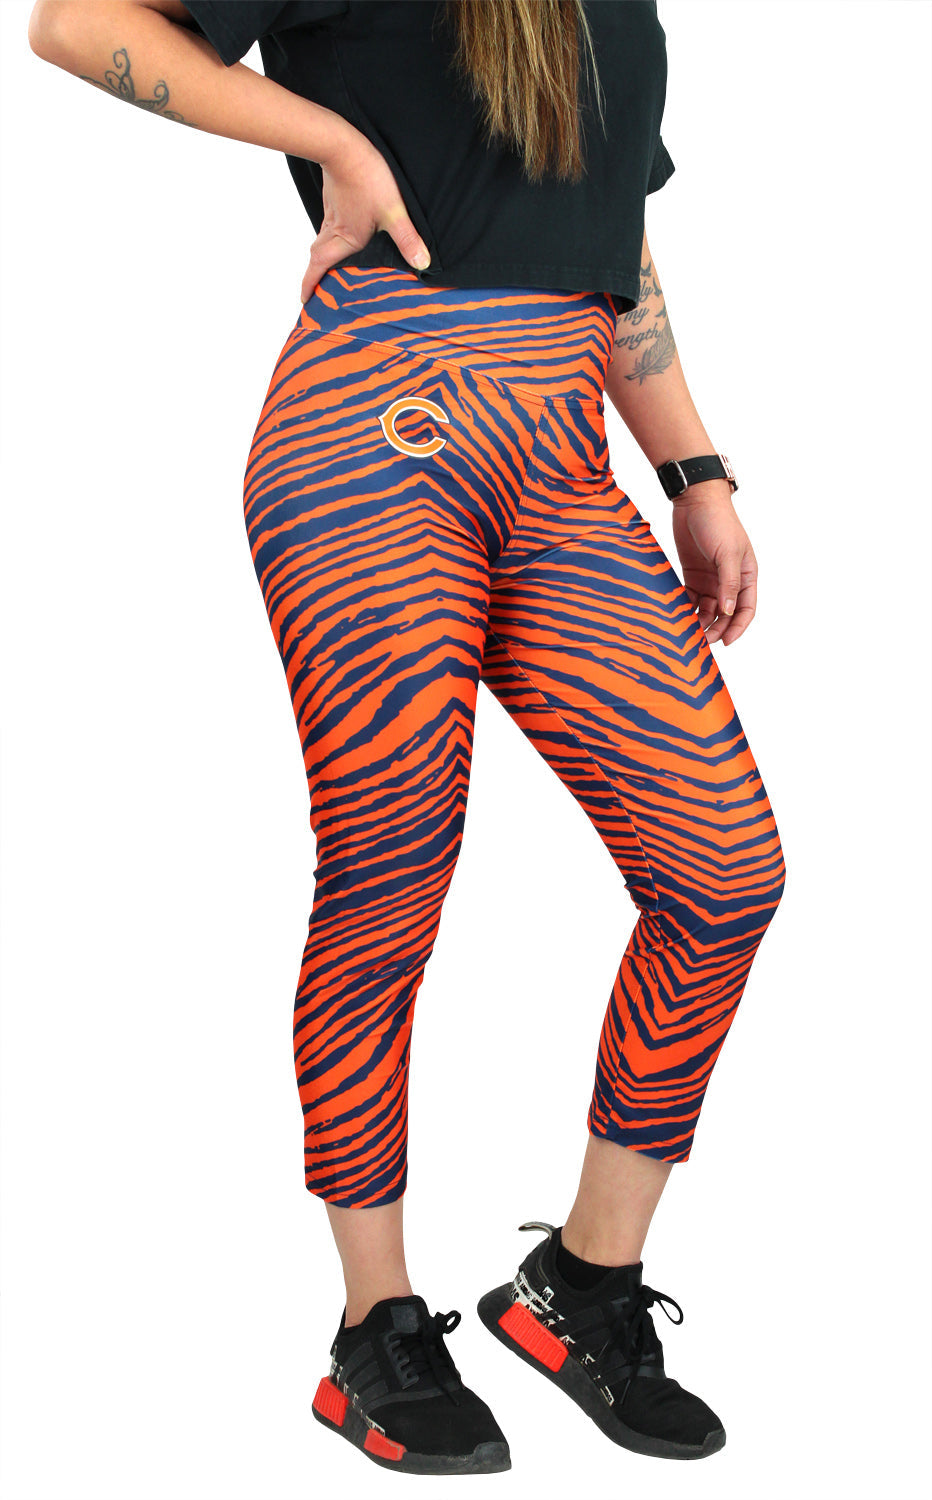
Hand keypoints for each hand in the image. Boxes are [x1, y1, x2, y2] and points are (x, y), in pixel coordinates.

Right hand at [301, 123, 430, 302]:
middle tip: (315, 288)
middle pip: (317, 257)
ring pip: (321, 241)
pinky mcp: (334, 200)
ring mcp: (332, 213)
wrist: (343, 144)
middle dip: (314, 275)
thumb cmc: (368, 177)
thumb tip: (422, 264)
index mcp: (346, 238)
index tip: (306, 300)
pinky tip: (341, 232)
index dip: (311, 285)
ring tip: (327, 266)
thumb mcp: (393, 211)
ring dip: (321, 255)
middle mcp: (335, 229)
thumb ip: (408, 239)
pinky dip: (329, 236)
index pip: (320, 267)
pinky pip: (328, 224)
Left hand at [670, 481, 756, 644]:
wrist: (695, 500)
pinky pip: (691, 598)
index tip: (726, 642)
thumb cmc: (718, 522)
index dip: (738, 628)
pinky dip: (686, 608)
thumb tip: (728, 611)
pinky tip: (678, 616)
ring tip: (688, 631)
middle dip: (716, 629)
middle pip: (725, 613)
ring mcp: (710, 578)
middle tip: (702, 641)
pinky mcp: (692, 574)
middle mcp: (729, 580)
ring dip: (700, 621)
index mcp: (746, 575)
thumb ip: (729, 583)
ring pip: (707, 609)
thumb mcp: (727, 553)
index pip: (746, 609)